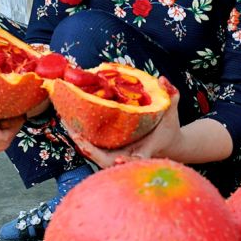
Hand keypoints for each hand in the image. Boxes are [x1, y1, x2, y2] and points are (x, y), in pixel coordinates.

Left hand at [61, 79, 181, 168]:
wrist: (168, 143)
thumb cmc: (170, 128)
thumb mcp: (172, 112)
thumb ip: (171, 95)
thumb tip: (164, 79)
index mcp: (146, 149)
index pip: (138, 158)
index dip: (127, 160)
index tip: (119, 161)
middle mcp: (130, 155)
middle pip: (108, 161)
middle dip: (92, 152)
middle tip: (78, 137)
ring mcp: (120, 154)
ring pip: (97, 155)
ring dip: (82, 143)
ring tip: (68, 126)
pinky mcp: (112, 151)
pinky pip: (95, 148)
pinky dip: (83, 139)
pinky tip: (70, 125)